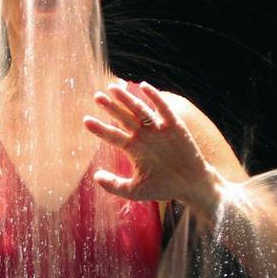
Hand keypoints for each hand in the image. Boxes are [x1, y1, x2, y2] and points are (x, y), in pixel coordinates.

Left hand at [82, 81, 221, 214]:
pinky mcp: (174, 126)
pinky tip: (144, 86)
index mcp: (133, 148)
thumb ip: (115, 185)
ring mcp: (158, 129)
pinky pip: (163, 109)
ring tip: (113, 88)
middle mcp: (143, 135)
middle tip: (97, 97)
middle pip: (123, 118)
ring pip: (139, 110)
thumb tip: (96, 176)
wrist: (190, 186)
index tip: (86, 120)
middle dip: (111, 108)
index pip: (112, 135)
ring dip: (127, 99)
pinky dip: (155, 97)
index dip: (99, 128)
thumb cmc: (163, 187)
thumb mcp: (135, 191)